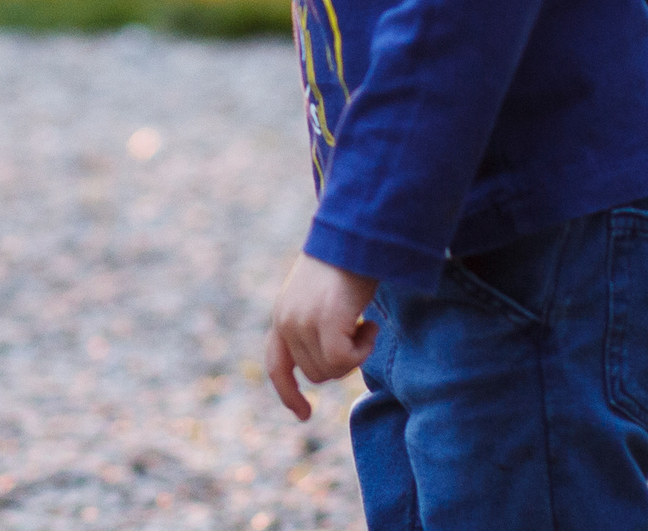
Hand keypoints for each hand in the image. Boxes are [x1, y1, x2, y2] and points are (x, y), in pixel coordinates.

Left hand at [263, 254, 378, 419]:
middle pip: (315, 373)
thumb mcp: (321, 295)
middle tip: (361, 331)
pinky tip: (370, 324)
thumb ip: (316, 323)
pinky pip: (343, 360)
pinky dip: (363, 349)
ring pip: (331, 370)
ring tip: (364, 321)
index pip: (276, 364)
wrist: (356, 232)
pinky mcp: (324, 322)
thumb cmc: (347, 260)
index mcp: (283, 315)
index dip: (288, 392)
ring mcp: (303, 323)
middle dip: (342, 362)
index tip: (304, 415)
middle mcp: (286, 321)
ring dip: (355, 354)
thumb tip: (331, 362)